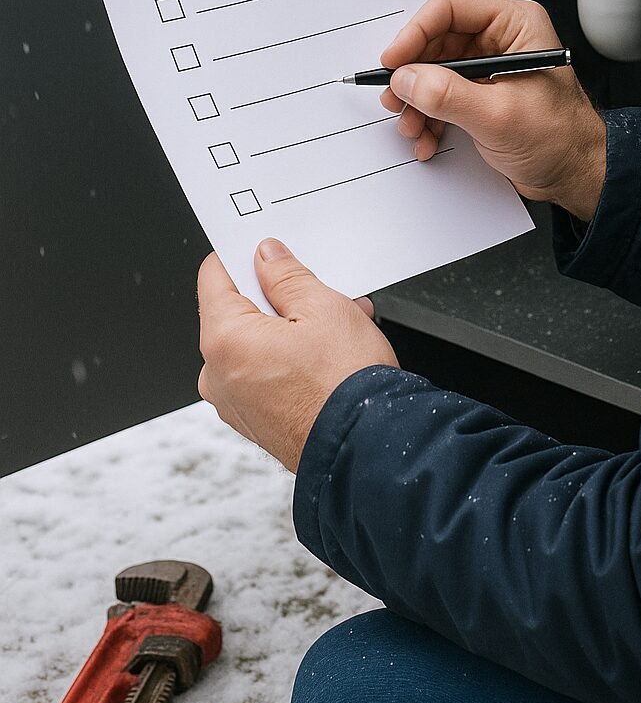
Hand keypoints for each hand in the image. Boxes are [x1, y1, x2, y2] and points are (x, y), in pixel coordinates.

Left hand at [197, 239, 397, 471]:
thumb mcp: (323, 307)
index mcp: (224, 340)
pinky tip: (330, 353)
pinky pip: (264, 373)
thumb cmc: (346, 387)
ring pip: (255, 343)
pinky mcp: (255, 422)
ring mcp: (235, 403)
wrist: (366, 452)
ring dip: (291, 327)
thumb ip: (286, 275)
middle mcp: (217, 375)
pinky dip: (290, 358)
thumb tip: (267, 257)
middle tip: (318, 291)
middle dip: (277, 297)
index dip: (242, 256)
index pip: (213, 276)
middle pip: (237, 312)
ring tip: (339, 325)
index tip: (266, 250)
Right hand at [379, 0, 606, 222]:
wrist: (574, 175)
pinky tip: (427, 139)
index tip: (394, 61)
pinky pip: (440, 94)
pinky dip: (428, 116)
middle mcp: (501, 39)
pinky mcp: (480, 93)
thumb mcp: (498, 116)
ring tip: (412, 126)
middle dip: (413, 74)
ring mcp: (489, 67)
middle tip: (395, 98)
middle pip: (436, 41)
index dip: (416, 31)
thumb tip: (407, 79)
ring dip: (417, 100)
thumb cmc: (560, 139)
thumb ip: (448, 95)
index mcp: (515, 25)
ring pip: (433, 70)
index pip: (451, 9)